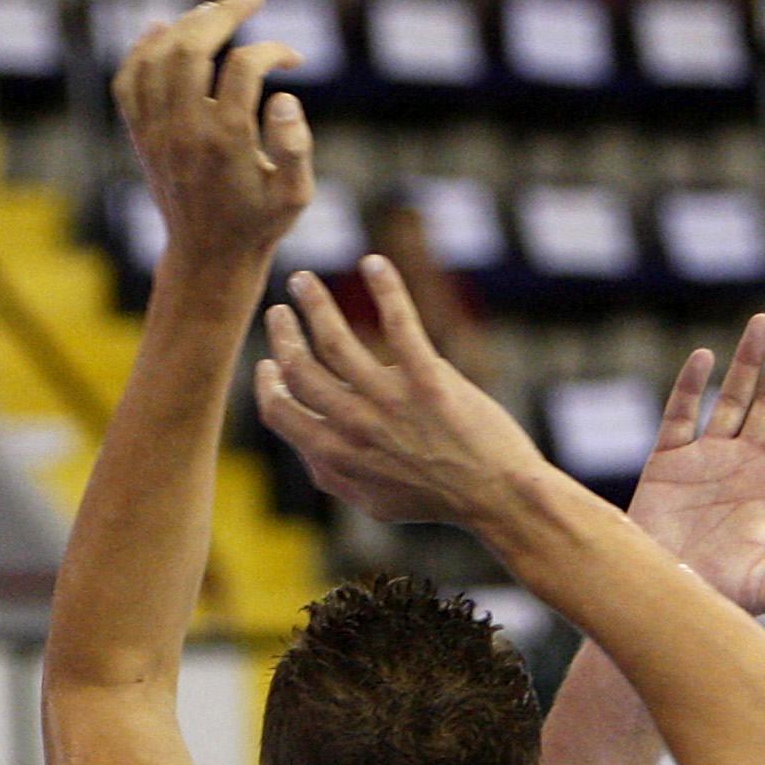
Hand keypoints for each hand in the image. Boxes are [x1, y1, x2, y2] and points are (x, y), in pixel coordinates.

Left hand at [112, 0, 315, 267]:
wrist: (207, 257)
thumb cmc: (259, 224)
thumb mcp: (296, 196)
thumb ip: (296, 147)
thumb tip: (282, 97)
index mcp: (227, 142)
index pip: (245, 68)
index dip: (273, 51)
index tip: (293, 59)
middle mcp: (185, 131)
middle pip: (193, 48)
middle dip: (224, 13)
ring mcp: (157, 132)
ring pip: (159, 56)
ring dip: (188, 24)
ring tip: (216, 11)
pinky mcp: (141, 137)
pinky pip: (129, 80)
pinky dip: (142, 48)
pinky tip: (163, 28)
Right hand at [256, 257, 546, 524]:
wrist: (496, 497)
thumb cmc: (435, 499)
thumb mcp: (372, 501)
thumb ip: (332, 474)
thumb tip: (305, 446)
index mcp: (334, 456)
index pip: (279, 410)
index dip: (268, 383)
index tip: (270, 363)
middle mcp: (354, 426)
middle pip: (298, 368)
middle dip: (283, 333)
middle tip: (281, 310)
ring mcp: (389, 400)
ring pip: (334, 339)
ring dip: (313, 303)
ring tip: (304, 281)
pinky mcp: (428, 378)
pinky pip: (399, 322)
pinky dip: (385, 288)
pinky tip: (373, 263)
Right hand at [630, 311, 764, 615]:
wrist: (662, 601)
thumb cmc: (722, 598)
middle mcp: (745, 464)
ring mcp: (706, 459)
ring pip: (731, 398)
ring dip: (747, 361)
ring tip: (764, 322)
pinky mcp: (667, 462)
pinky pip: (681, 415)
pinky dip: (691, 387)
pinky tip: (705, 358)